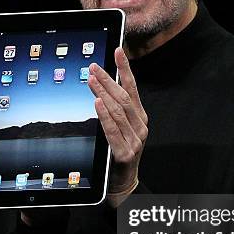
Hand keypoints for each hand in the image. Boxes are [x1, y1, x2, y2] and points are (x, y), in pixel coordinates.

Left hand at [88, 47, 147, 202]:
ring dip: (103, 93)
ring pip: (118, 111)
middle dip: (108, 80)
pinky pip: (112, 130)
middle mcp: (140, 126)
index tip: (118, 51)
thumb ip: (115, 110)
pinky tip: (97, 103)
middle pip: (123, 97)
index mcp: (140, 117)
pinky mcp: (124, 153)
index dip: (125, 69)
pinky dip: (104, 115)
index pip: (132, 88)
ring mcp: (134, 140)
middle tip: (94, 67)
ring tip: (92, 80)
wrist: (123, 183)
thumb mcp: (121, 128)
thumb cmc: (119, 152)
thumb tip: (101, 86)